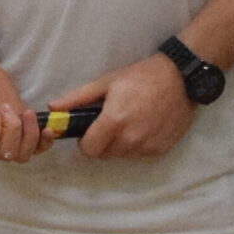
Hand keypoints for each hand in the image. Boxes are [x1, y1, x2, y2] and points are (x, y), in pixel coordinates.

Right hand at [0, 57, 43, 161]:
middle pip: (6, 155)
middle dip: (11, 132)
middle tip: (5, 107)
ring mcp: (6, 137)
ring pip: (23, 153)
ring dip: (27, 135)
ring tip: (22, 112)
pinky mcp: (21, 128)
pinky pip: (36, 146)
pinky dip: (43, 141)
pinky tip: (46, 129)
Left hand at [54, 53, 195, 160]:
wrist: (180, 79)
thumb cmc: (140, 77)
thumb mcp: (106, 82)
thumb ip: (77, 98)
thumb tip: (53, 108)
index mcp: (114, 122)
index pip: (88, 150)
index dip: (85, 141)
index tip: (91, 129)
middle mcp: (130, 139)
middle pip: (104, 154)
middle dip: (103, 141)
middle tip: (112, 121)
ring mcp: (147, 147)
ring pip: (122, 156)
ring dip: (120, 144)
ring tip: (130, 121)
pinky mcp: (160, 150)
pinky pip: (140, 155)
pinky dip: (138, 145)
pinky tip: (144, 126)